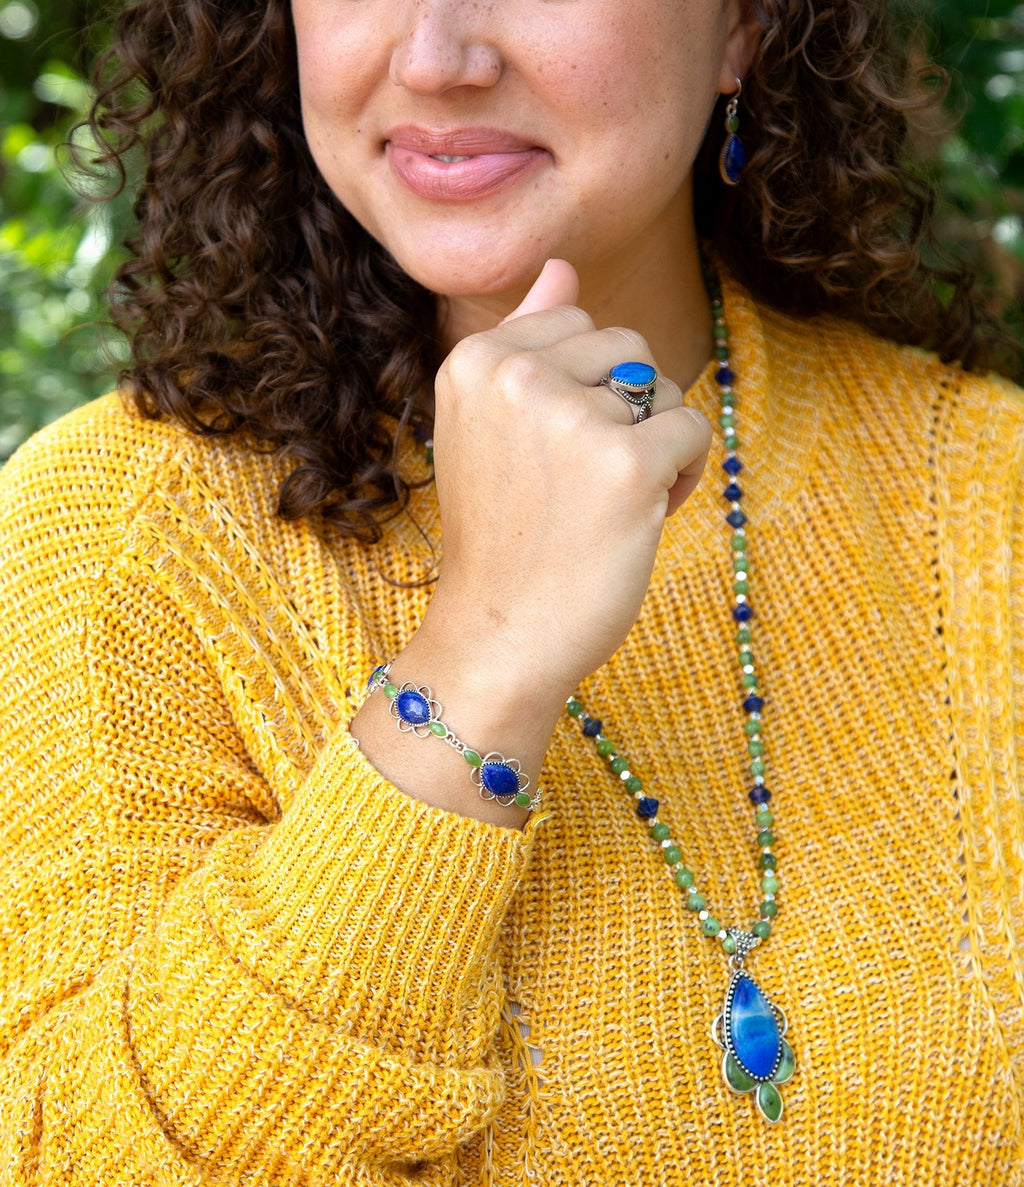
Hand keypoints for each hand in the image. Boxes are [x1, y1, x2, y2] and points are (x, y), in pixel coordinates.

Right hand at [418, 259, 710, 711]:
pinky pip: (692, 432)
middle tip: (581, 485)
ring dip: (654, 443)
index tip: (548, 456)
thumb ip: (527, 340)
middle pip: (627, 348)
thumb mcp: (490, 427)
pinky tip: (641, 518)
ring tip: (608, 504)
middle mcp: (517, 374)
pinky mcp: (625, 463)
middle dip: (626, 411)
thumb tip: (560, 265)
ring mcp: (571, 416)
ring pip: (664, 389)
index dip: (584, 391)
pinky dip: (682, 476)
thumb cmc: (502, 538)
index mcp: (476, 359)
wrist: (498, 635)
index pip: (576, 326)